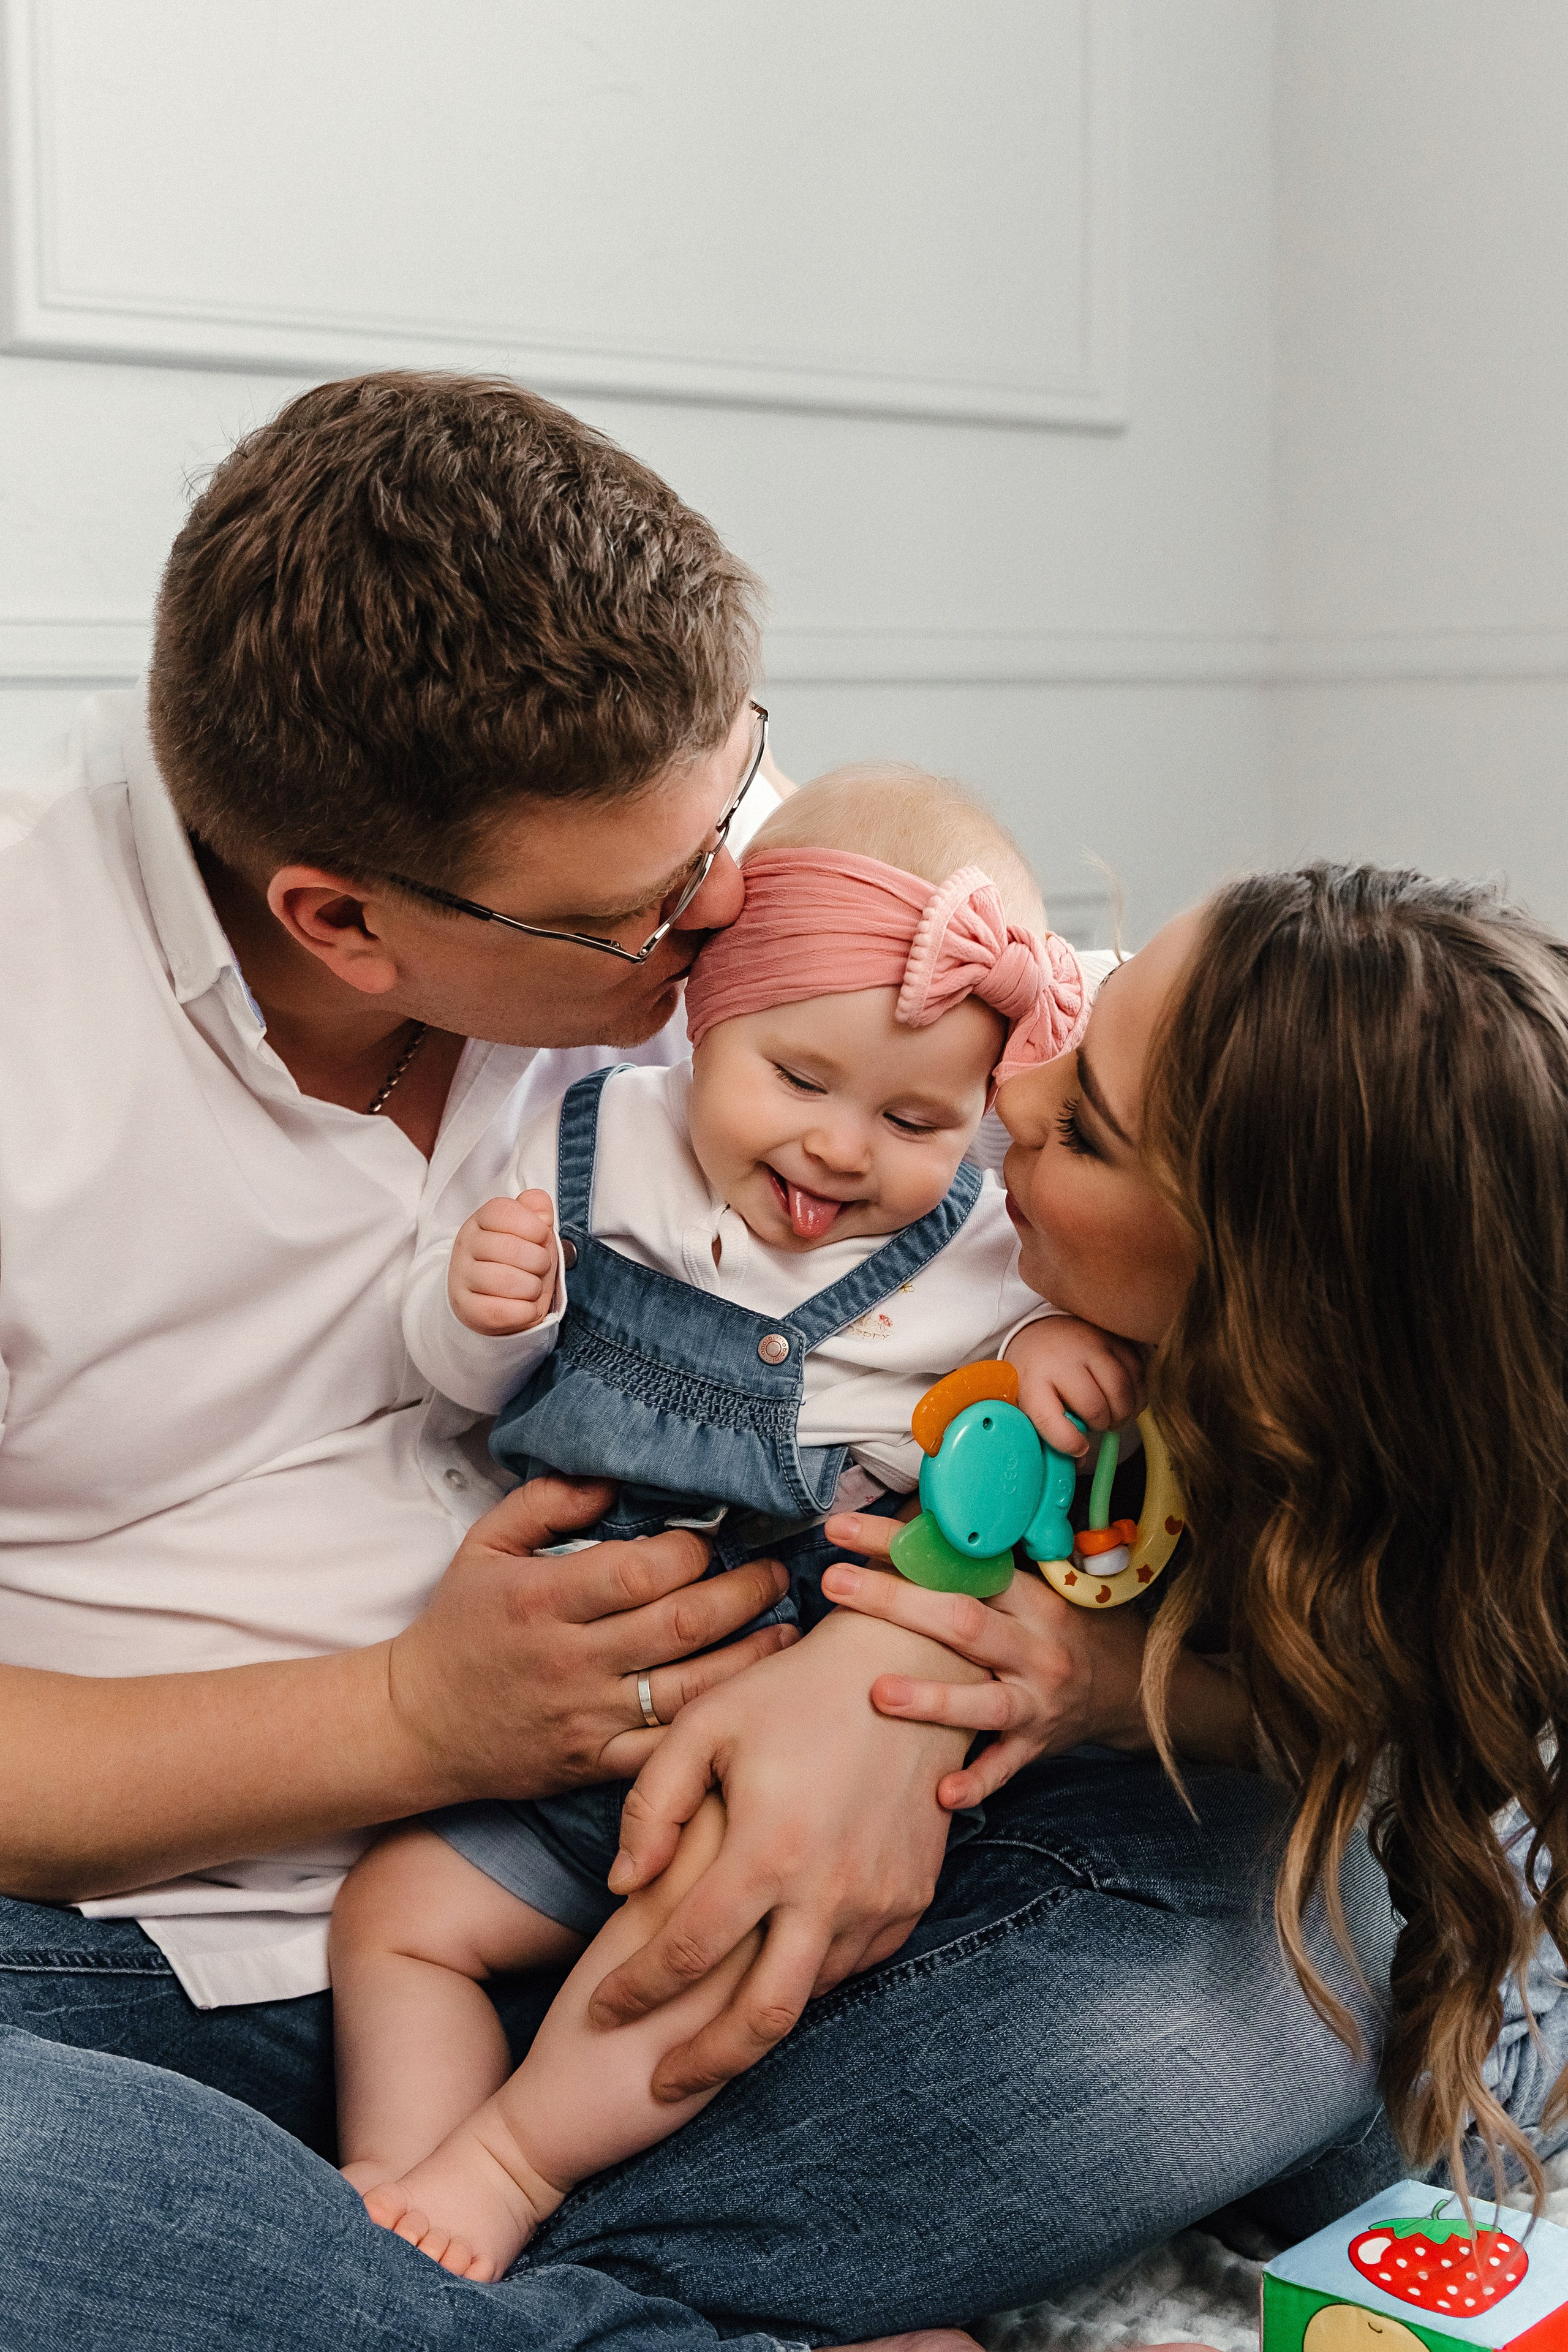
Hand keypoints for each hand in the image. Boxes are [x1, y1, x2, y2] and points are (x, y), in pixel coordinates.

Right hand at [387, 1476, 798, 1802]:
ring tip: (788, 1631)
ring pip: (690, 1690)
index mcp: (543, 1600)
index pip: (639, 1572)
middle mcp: (570, 1660)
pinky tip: (750, 1699)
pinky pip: (668, 1748)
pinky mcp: (596, 1764)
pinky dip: (715, 1724)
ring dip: (750, 1659)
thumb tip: (613, 1479)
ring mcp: (587, 1717)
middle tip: (777, 1573)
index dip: (690, 1552)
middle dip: (743, 1595)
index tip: (713, 1539)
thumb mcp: (485, 1545)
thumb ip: (546, 1501)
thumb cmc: (459, 1625)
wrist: (416, 1725)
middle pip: (680, 1626)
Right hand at [448, 1189, 557, 1334]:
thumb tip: (542, 1208)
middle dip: (539, 1260)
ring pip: (506, 1281)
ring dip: (532, 1287)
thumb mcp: (531, 1234)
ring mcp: (462, 1278)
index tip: (542, 1238)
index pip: (504, 1212)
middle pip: (510, 1247)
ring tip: (532, 1288)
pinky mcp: (467, 1309)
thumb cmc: (518, 1264)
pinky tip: (526, 1306)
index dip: (535, 1226)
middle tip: (540, 1268)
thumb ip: (538, 1213)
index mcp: (481, 1221)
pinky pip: (501, 1311)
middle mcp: (466, 1246)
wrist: (497, 1303)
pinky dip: (525, 1311)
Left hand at [586, 1607, 982, 2098]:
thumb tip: (620, 1886)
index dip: (632, 1992)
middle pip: (758, 2021)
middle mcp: (830, 1889)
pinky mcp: (913, 1896)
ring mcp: (879, 1899)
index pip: (685, 1952)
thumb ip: (652, 1805)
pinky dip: (809, 1983)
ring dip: (755, 2025)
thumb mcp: (705, 1725)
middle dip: (699, 2065)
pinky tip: (773, 1975)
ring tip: (706, 2037)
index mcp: (768, 1847)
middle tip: (656, 2084)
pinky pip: (856, 1965)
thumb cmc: (792, 1689)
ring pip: (810, 1997)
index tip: (599, 2009)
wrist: (911, 1666)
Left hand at [819, 1511, 1150, 1806]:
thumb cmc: (1050, 1628)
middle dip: (896, 1601)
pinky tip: (941, 1793)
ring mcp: (1037, 1701)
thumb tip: (901, 1525)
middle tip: (833, 1583)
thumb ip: (973, 1567)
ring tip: (880, 1694)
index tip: (843, 1529)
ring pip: (985, 1701)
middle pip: (964, 1622)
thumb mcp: (1026, 1590)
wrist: (1120, 1685)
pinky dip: (976, 1781)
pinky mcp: (1035, 1746)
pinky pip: (1004, 1767)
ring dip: (932, 1700)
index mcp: (1029, 1597)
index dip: (902, 1543)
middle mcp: (1035, 1647)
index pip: (961, 1563)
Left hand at [1004, 1313, 1144, 1457]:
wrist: (1043, 1330)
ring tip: (1114, 1415)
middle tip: (1099, 1426)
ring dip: (1123, 1413)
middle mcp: (1061, 1360)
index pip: (1049, 1419)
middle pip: (1094, 1407)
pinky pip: (1139, 1374)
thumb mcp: (1030, 1403)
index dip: (1068, 1443)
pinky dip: (1137, 1394)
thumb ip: (1049, 1433)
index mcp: (1032, 1380)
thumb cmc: (1038, 1374)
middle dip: (1101, 1425)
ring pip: (1122, 1391)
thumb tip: (1080, 1461)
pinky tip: (1126, 1399)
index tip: (1080, 1448)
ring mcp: (1091, 1345)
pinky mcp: (1115, 1339)